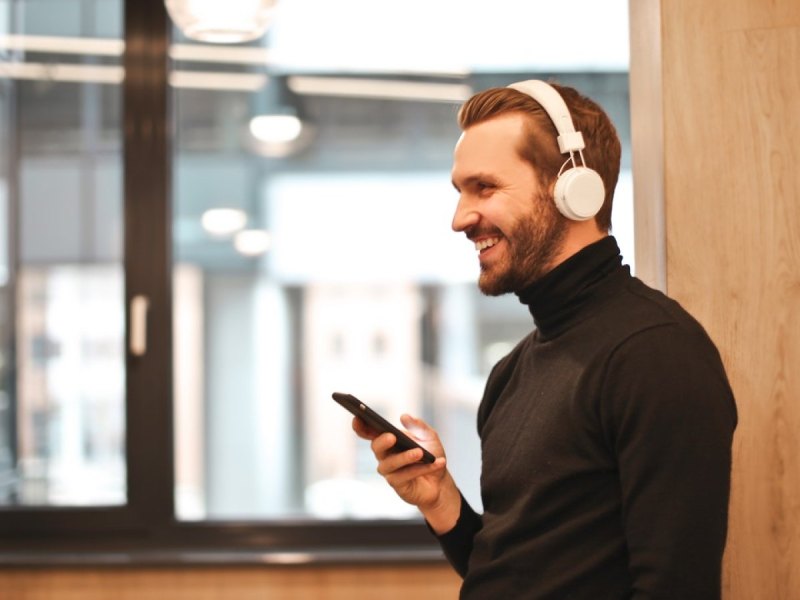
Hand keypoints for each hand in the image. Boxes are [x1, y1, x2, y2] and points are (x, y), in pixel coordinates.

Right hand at [353, 414, 460, 532]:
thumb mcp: (429, 437)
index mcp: (388, 441)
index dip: (361, 426)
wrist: (440, 481)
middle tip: (391, 436)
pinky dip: (422, 468)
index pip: (369, 433)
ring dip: (405, 457)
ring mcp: (389, 472)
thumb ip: (418, 426)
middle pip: (376, 448)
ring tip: (419, 453)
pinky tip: (437, 463)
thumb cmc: (431, 456)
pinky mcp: (398, 485)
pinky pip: (406, 476)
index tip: (357, 417)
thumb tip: (404, 416)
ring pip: (390, 464)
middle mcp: (385, 456)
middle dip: (382, 441)